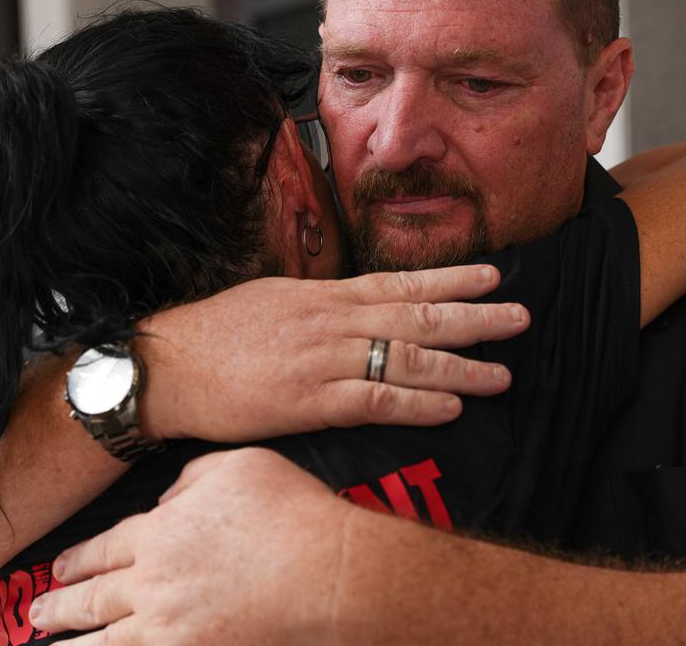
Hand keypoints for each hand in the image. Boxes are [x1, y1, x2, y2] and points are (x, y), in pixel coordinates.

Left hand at [30, 448, 349, 644]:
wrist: (329, 573)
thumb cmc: (292, 514)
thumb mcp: (238, 466)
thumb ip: (191, 480)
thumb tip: (167, 502)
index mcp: (160, 533)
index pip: (103, 548)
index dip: (77, 560)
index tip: (56, 570)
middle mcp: (153, 584)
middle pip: (93, 599)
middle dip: (58, 609)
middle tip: (36, 617)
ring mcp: (171, 628)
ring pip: (105, 643)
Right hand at [135, 264, 530, 441]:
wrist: (164, 365)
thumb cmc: (213, 335)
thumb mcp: (272, 300)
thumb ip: (321, 305)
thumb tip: (356, 305)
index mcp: (325, 296)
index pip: (401, 283)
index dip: (452, 281)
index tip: (492, 277)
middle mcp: (333, 322)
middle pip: (418, 316)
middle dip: (475, 318)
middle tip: (521, 318)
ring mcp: (323, 361)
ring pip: (407, 358)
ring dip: (461, 366)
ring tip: (502, 373)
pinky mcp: (308, 401)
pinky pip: (375, 400)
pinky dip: (417, 403)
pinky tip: (450, 407)